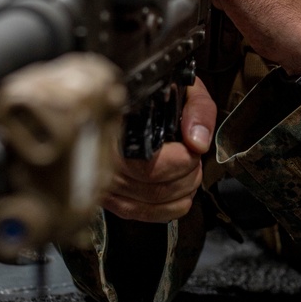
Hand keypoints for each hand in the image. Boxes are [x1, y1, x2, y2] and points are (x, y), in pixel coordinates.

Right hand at [103, 79, 215, 223]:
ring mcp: (102, 181)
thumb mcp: (183, 87)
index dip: (180, 162)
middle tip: (193, 157)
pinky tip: (179, 192)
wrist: (131, 95)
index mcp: (118, 126)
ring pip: (150, 204)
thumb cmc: (158, 94)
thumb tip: (198, 143)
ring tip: (187, 171)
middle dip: (188, 175)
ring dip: (182, 191)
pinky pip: (141, 215)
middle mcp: (103, 159)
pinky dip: (169, 208)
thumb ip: (198, 109)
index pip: (149, 165)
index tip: (191, 148)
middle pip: (154, 189)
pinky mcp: (108, 197)